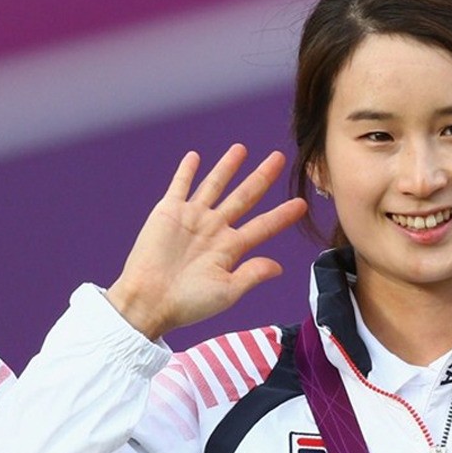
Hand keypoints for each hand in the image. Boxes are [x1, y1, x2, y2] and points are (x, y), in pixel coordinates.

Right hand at [104, 146, 307, 339]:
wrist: (149, 300)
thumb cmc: (187, 303)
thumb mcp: (227, 291)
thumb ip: (252, 274)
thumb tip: (279, 267)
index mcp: (230, 248)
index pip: (263, 226)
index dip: (282, 215)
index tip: (302, 204)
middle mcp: (214, 229)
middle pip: (244, 197)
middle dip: (262, 177)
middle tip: (278, 158)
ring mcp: (192, 218)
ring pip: (215, 185)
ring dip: (228, 167)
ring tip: (241, 149)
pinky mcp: (168, 212)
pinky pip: (180, 186)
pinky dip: (186, 171)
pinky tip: (195, 157)